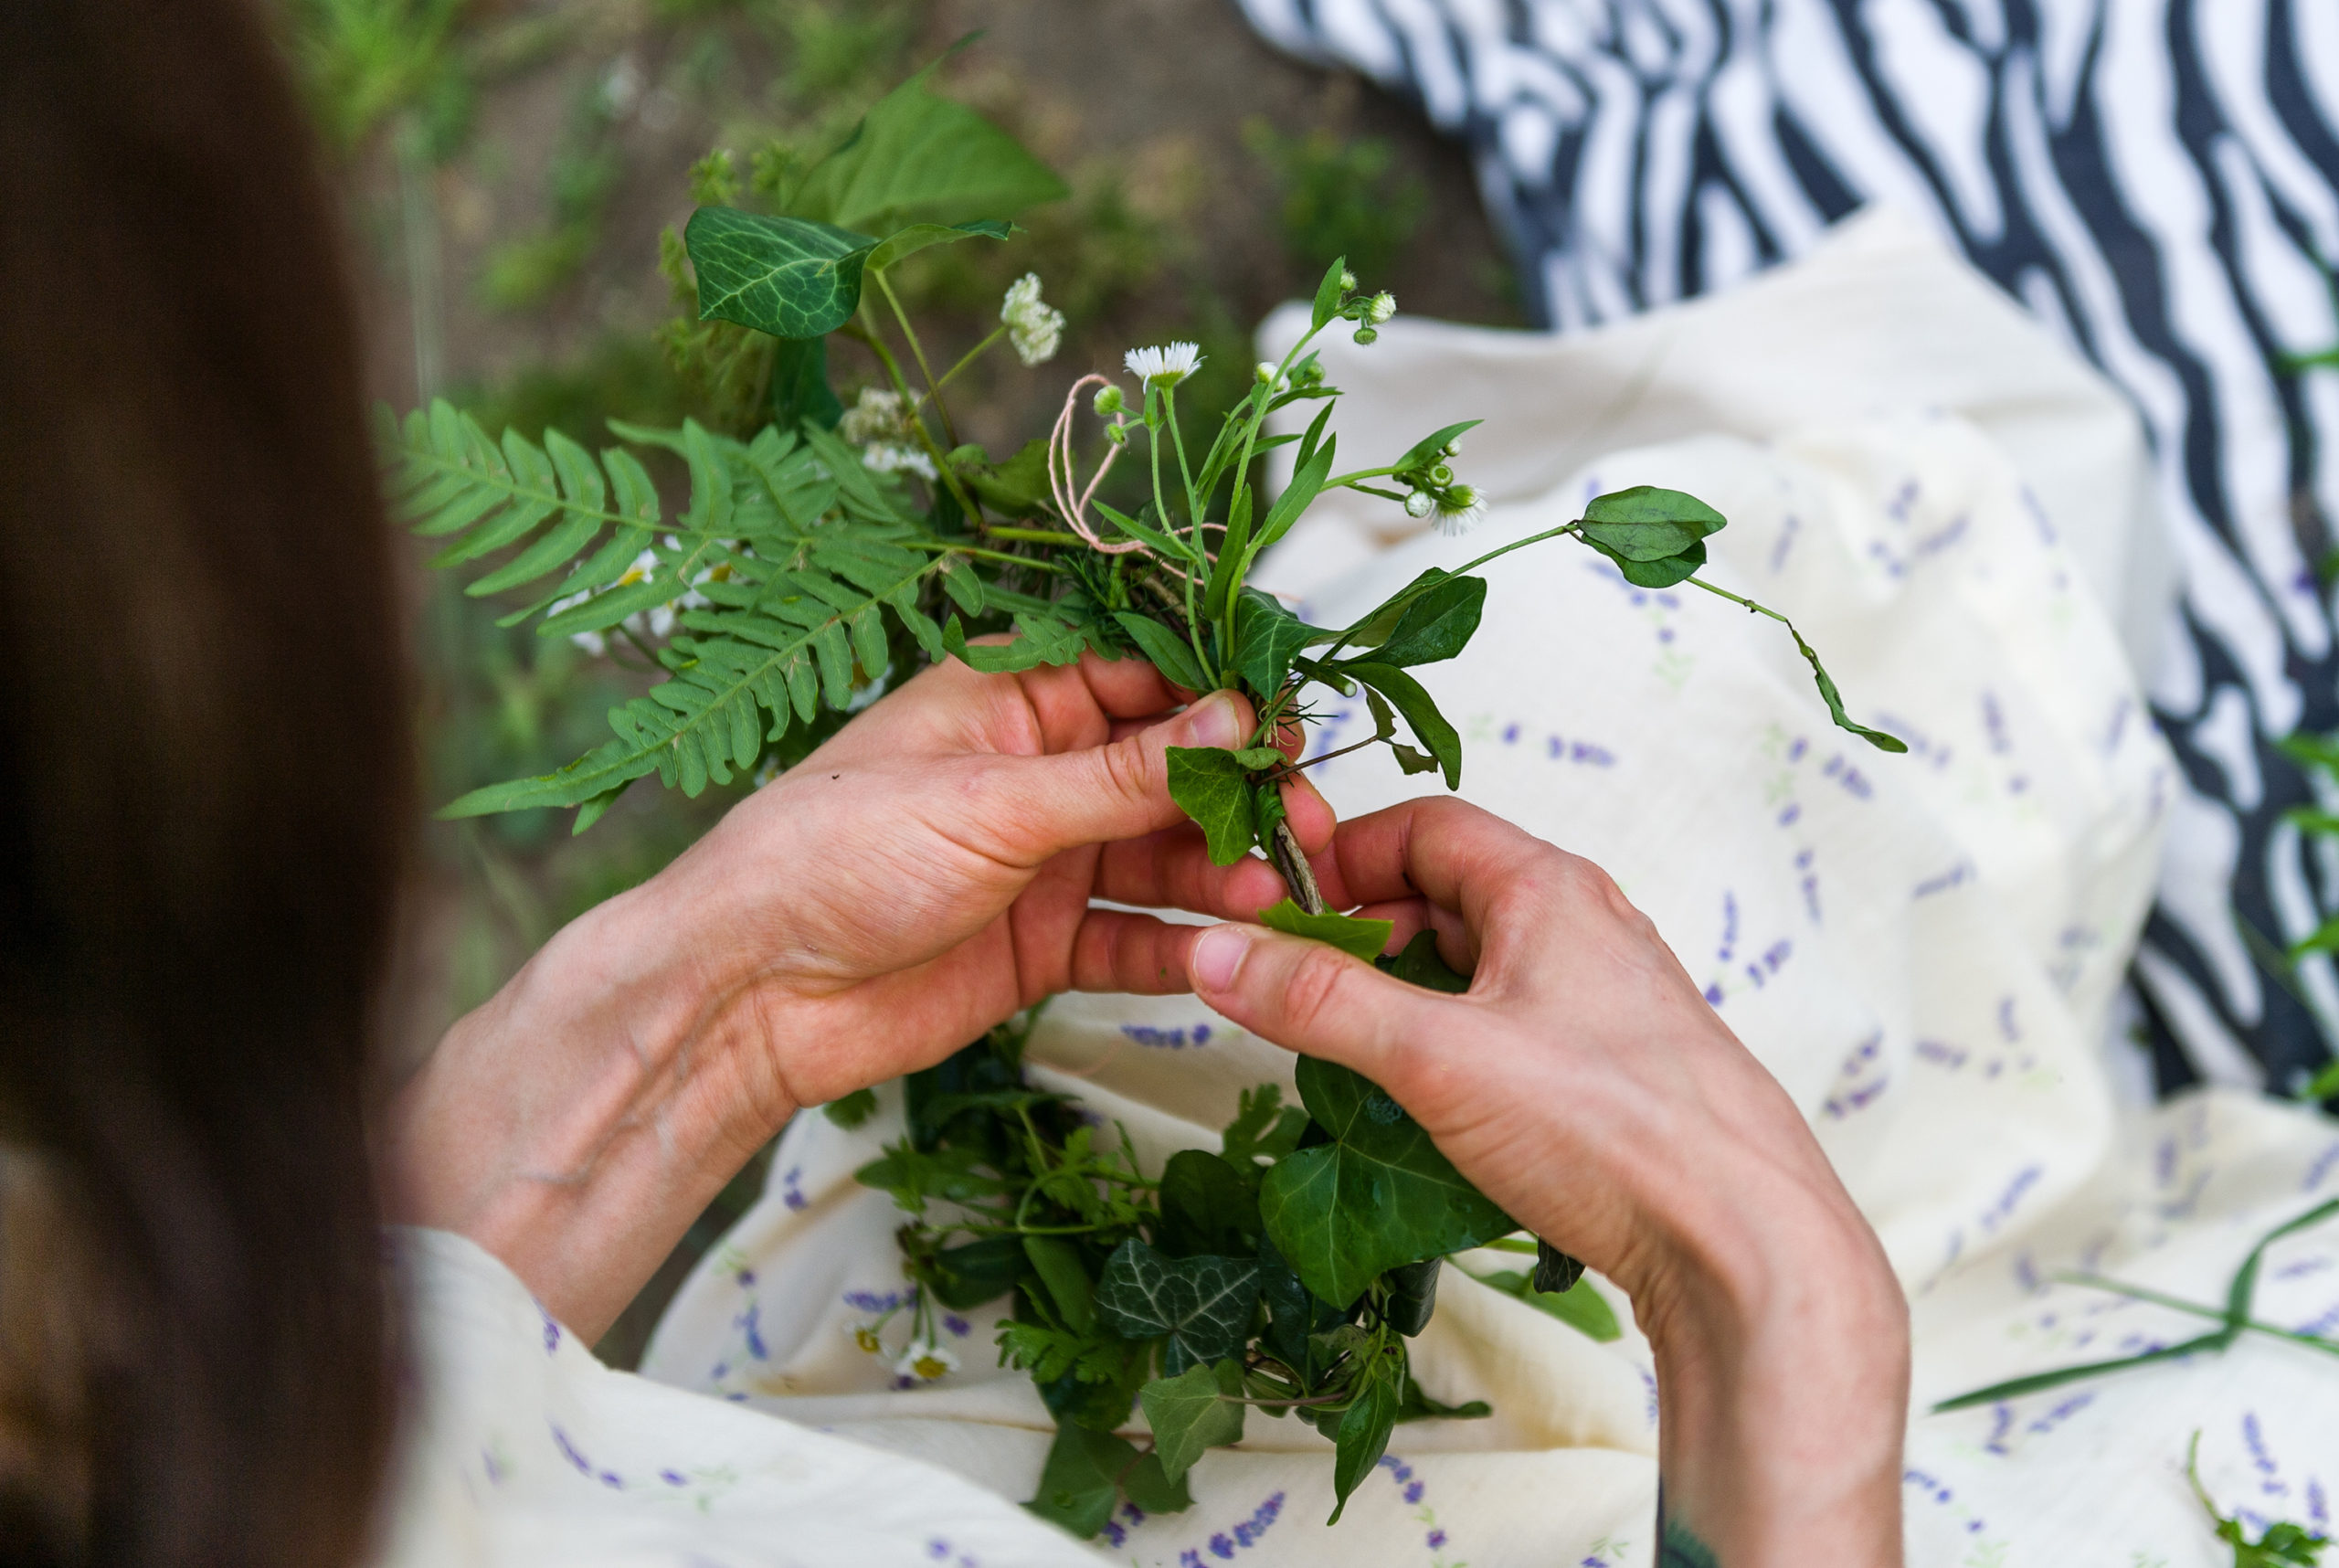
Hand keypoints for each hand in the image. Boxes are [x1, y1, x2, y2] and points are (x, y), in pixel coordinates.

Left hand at [383, 651, 1327, 1338]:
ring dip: (1221, 874)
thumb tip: (1234, 721)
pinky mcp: (1041, 944)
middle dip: (1239, 797)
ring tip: (1278, 890)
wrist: (747, 997)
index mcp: (1007, 699)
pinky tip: (1231, 947)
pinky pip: (1133, 937)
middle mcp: (1032, 774)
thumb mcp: (989, 801)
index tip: (1289, 726)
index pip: (1141, 677)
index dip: (1220, 700)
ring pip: (1161, 857)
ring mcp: (1040, 862)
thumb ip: (1121, 772)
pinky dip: (1183, 942)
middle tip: (1305, 822)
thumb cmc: (826, 859)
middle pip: (1168, 773)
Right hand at [1183, 797, 1907, 1567]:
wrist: (1748, 1244)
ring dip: (1407, 997)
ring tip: (1353, 1056)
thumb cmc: (1614, 1131)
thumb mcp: (1437, 1057)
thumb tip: (1218, 955)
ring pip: (1481, 966)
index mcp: (1550, 889)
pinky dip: (1456, 1045)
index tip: (1273, 913)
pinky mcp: (1620, 1066)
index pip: (1422, 826)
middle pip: (1447, 894)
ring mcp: (1609, 996)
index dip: (1339, 858)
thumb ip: (1321, 1003)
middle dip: (1362, 936)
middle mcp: (1588, 925)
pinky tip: (1430, 1106)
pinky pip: (1515, 1025)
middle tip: (1295, 993)